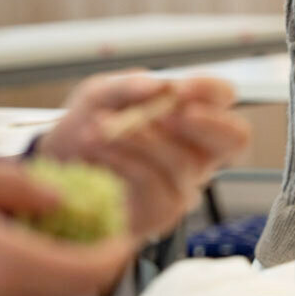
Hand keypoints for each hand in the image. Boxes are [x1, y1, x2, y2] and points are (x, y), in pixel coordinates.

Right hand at [0, 153, 133, 295]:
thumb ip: (21, 188)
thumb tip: (64, 200)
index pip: (89, 274)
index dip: (116, 253)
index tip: (123, 231)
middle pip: (69, 294)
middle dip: (87, 260)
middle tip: (87, 224)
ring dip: (50, 272)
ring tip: (37, 229)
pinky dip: (15, 284)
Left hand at [37, 73, 250, 236]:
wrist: (59, 165)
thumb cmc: (91, 124)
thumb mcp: (101, 94)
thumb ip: (128, 86)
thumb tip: (160, 85)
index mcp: (193, 115)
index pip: (224, 98)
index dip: (210, 91)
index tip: (179, 90)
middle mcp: (199, 151)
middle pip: (235, 138)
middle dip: (206, 124)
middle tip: (165, 114)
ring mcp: (185, 183)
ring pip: (182, 161)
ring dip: (140, 140)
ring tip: (100, 128)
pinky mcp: (163, 210)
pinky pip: (153, 183)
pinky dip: (122, 162)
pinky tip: (98, 150)